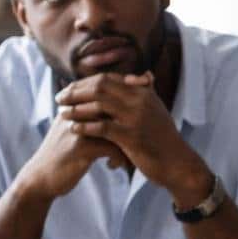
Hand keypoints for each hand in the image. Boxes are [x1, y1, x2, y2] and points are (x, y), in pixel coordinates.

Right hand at [14, 107, 131, 202]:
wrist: (40, 177)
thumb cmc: (62, 153)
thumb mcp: (73, 129)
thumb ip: (88, 116)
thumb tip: (113, 105)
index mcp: (74, 104)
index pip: (104, 89)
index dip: (124, 96)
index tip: (136, 113)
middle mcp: (76, 112)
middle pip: (112, 106)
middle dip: (130, 120)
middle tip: (141, 135)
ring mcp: (77, 129)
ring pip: (115, 127)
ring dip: (127, 143)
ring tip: (129, 155)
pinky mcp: (79, 148)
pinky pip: (112, 148)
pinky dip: (119, 158)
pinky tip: (114, 166)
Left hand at [56, 72, 211, 206]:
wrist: (178, 163)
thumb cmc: (164, 138)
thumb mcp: (158, 109)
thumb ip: (147, 92)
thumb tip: (145, 75)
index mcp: (142, 92)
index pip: (107, 79)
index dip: (85, 82)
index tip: (70, 88)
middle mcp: (139, 100)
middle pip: (99, 87)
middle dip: (76, 91)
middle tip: (59, 98)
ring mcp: (136, 118)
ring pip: (98, 105)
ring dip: (76, 108)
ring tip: (61, 112)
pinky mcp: (131, 137)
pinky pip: (101, 127)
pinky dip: (85, 126)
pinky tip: (73, 129)